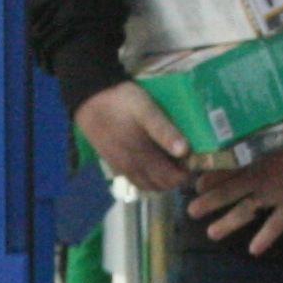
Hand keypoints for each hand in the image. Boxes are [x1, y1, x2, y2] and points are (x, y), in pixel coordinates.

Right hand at [72, 80, 192, 191]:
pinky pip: (134, 179)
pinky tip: (151, 161)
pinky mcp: (113, 162)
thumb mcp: (146, 110)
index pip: (170, 179)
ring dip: (161, 179)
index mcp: (142, 158)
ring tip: (169, 160)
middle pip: (160, 185)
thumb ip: (165, 130)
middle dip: (175, 177)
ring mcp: (121, 167)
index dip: (185, 173)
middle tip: (184, 159)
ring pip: (147, 184)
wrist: (89, 98)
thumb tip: (185, 151)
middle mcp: (132, 168)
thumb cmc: (121, 101)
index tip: (193, 159)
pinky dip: (147, 177)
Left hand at [186, 133, 282, 252]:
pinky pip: (276, 224)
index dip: (208, 177)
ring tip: (212, 234)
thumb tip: (237, 116)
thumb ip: (257, 126)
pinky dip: (265, 238)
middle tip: (191, 212)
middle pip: (228, 191)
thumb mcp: (275, 122)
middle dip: (209, 202)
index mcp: (253, 154)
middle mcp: (259, 175)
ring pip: (245, 211)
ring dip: (228, 223)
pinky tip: (254, 251)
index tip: (196, 184)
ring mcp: (275, 192)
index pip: (224, 167)